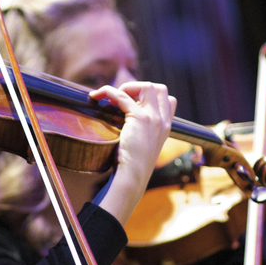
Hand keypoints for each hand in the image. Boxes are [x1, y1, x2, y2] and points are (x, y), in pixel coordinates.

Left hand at [89, 80, 175, 208]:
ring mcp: (153, 118)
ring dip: (126, 87)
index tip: (132, 103)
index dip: (150, 96)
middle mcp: (162, 121)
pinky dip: (108, 91)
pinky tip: (97, 96)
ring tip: (111, 98)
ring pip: (146, 87)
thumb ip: (139, 131)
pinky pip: (122, 95)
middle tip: (121, 99)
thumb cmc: (132, 167)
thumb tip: (121, 117)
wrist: (132, 178)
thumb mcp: (141, 146)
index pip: (168, 100)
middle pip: (159, 89)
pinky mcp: (139, 118)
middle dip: (139, 88)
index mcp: (165, 128)